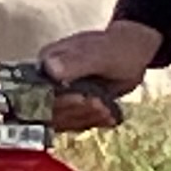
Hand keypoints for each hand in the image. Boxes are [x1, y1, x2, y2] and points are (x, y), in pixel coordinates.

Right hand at [37, 20, 162, 132]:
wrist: (131, 52)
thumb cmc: (117, 49)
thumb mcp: (100, 54)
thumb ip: (76, 61)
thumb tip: (50, 67)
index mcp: (46, 63)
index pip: (39, 92)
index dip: (59, 101)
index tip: (84, 100)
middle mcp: (47, 80)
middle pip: (49, 109)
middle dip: (77, 111)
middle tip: (102, 107)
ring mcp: (57, 94)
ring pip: (62, 120)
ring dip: (86, 118)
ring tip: (107, 111)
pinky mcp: (69, 106)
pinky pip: (73, 122)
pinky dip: (91, 122)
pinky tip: (108, 117)